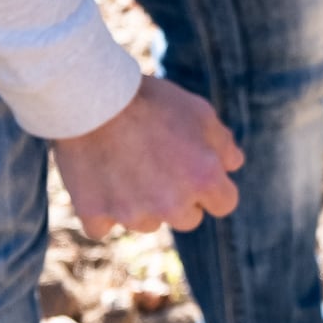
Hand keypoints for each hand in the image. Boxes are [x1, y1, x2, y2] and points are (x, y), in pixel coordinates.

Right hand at [51, 76, 243, 237]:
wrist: (89, 95)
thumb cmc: (150, 99)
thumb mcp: (198, 111)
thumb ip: (223, 143)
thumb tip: (233, 165)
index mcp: (204, 178)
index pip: (224, 203)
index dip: (212, 187)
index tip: (195, 171)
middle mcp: (173, 205)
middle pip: (187, 218)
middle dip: (178, 198)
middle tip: (156, 165)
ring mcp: (133, 213)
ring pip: (146, 223)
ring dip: (140, 204)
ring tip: (123, 165)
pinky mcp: (95, 214)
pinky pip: (101, 227)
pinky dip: (100, 211)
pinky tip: (97, 183)